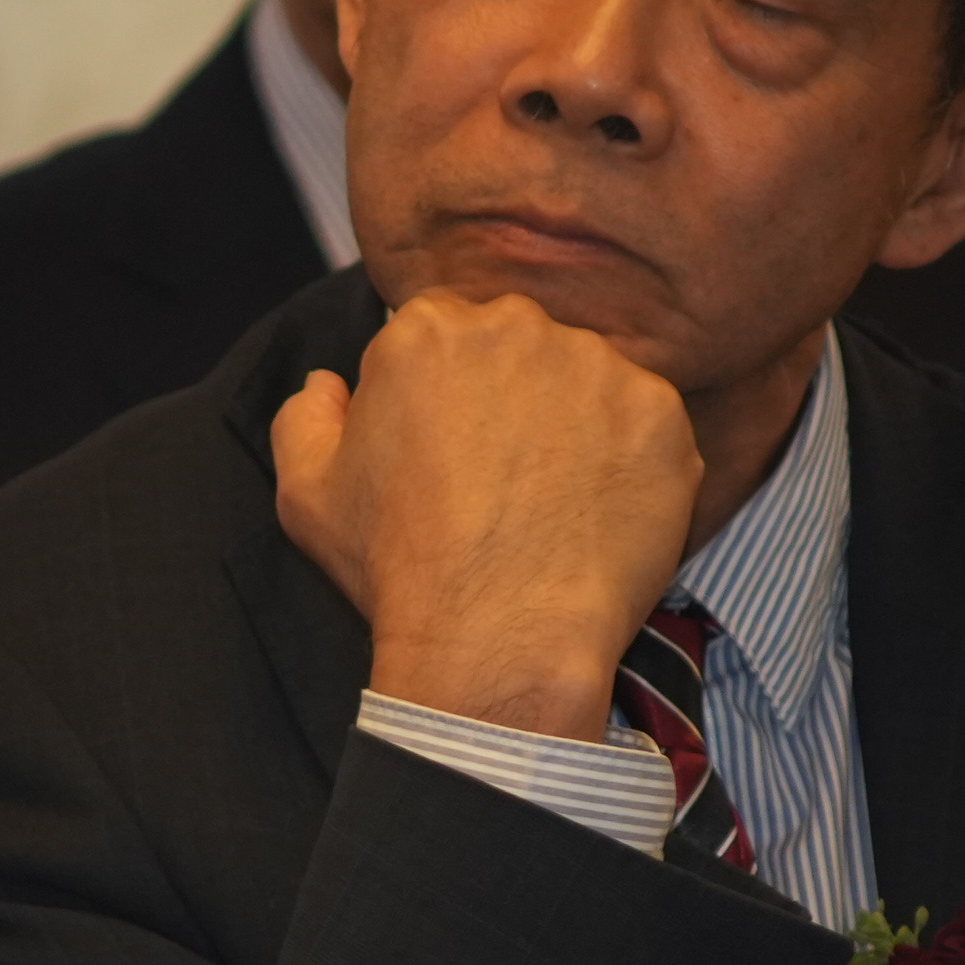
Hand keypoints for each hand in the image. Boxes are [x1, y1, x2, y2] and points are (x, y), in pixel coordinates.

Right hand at [272, 291, 699, 740]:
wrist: (498, 639)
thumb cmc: (397, 568)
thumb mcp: (305, 493)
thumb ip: (305, 415)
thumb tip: (329, 384)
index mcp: (428, 328)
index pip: (445, 333)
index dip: (445, 394)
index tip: (450, 450)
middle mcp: (516, 325)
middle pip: (520, 347)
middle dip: (513, 399)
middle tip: (504, 482)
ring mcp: (597, 366)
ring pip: (588, 381)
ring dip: (575, 426)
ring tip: (552, 505)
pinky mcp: (659, 414)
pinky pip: (648, 425)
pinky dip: (631, 463)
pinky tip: (597, 516)